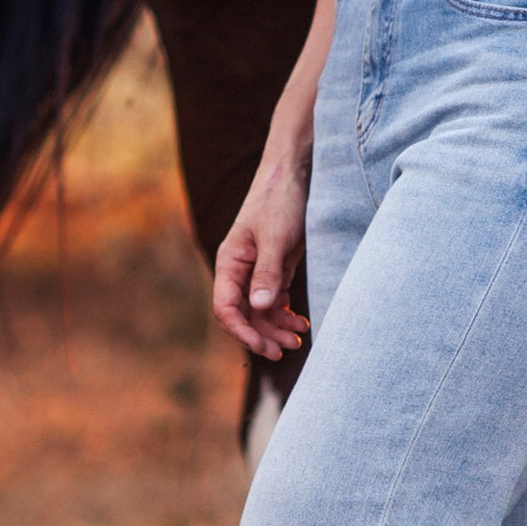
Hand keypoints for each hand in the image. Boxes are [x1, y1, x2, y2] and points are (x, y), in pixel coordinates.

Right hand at [212, 128, 309, 359]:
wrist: (296, 174)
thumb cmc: (280, 200)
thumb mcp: (275, 236)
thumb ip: (267, 272)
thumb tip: (257, 308)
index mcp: (230, 262)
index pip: (226, 307)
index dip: (242, 331)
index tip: (263, 346)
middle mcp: (240, 270)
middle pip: (243, 314)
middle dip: (262, 335)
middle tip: (285, 351)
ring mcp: (258, 270)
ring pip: (260, 311)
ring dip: (276, 328)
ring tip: (298, 339)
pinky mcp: (275, 268)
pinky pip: (274, 301)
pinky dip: (285, 315)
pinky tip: (300, 323)